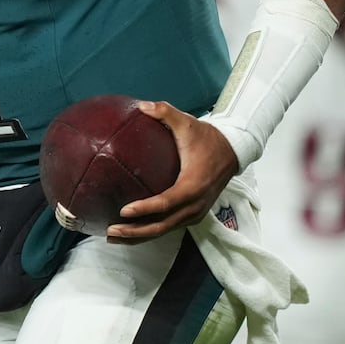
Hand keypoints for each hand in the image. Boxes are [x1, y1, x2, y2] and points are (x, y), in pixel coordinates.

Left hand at [107, 99, 239, 243]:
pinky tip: (129, 230)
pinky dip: (149, 231)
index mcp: (193, 185)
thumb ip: (165, 112)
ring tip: (113, 237)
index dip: (145, 209)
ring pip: (164, 230)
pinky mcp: (193, 215)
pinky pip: (169, 226)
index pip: (166, 202)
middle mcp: (195, 204)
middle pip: (163, 225)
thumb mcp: (188, 123)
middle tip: (111, 230)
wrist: (233, 152)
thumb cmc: (208, 138)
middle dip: (136, 231)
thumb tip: (141, 105)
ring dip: (139, 236)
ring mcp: (195, 212)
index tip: (123, 211)